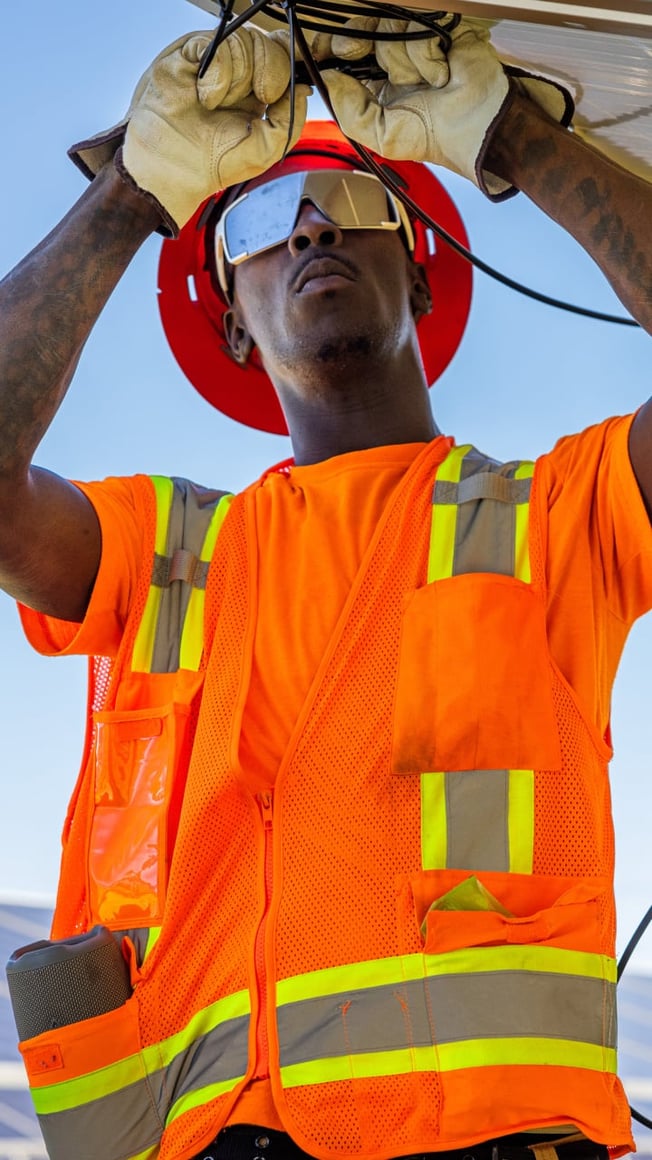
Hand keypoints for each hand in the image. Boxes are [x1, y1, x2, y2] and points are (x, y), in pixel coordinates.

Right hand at [69, 27, 308, 233]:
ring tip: (215, 105)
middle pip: (270, 44)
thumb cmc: (213, 164)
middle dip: (271, 71)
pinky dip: (217, 72)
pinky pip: (217, 42)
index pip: (285, 58)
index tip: (282, 89)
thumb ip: (290, 121)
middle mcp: (240, 72)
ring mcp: (216, 60)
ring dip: (237, 78)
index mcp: (260, 92)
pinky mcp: (191, 54)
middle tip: (260, 97)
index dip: (290, 64)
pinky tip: (205, 95)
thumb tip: (302, 88)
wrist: (172, 169)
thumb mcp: (265, 151)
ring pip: (245, 40)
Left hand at [322, 18, 572, 198]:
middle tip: (364, 63)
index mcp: (376, 78)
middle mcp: (394, 54)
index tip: (330, 57)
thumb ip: (351, 114)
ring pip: (389, 28)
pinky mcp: (442, 24)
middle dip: (357, 43)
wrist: (481, 128)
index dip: (336, 50)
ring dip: (405, 64)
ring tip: (427, 85)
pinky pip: (417, 28)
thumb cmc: (437, 136)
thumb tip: (329, 79)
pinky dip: (426, 57)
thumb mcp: (383, 138)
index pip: (347, 51)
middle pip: (362, 27)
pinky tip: (441, 74)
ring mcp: (418, 36)